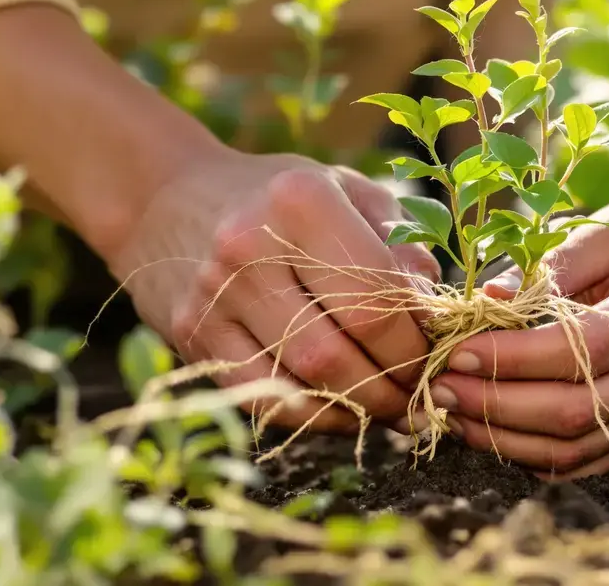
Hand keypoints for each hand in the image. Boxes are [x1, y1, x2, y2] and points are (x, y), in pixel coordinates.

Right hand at [107, 149, 441, 432]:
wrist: (168, 198)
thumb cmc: (280, 197)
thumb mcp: (347, 193)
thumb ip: (400, 244)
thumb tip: (437, 312)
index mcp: (300, 202)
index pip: (376, 298)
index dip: (417, 341)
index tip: (439, 354)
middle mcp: (248, 248)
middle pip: (339, 350)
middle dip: (394, 385)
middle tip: (423, 394)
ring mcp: (213, 297)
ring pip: (303, 384)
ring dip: (361, 409)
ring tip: (394, 409)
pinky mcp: (190, 337)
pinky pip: (263, 399)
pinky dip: (314, 417)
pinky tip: (344, 411)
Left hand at [428, 187, 608, 477]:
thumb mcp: (607, 227)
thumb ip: (548, 265)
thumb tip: (483, 302)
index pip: (577, 351)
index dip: (508, 359)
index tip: (453, 349)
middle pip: (573, 411)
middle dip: (493, 404)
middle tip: (436, 386)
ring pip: (574, 447)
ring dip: (502, 436)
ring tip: (450, 409)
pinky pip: (584, 458)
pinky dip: (530, 452)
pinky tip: (487, 426)